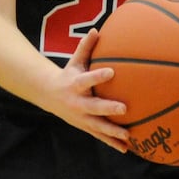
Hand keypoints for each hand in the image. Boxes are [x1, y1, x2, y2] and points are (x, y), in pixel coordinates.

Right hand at [41, 28, 131, 152]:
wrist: (49, 95)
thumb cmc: (68, 75)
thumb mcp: (74, 61)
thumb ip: (85, 47)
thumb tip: (96, 30)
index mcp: (75, 84)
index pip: (87, 79)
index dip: (98, 76)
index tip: (112, 72)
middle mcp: (77, 102)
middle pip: (94, 107)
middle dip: (108, 109)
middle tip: (124, 108)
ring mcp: (81, 117)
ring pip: (98, 126)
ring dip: (112, 131)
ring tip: (128, 136)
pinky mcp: (85, 126)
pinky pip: (100, 136)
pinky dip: (112, 143)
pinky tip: (126, 149)